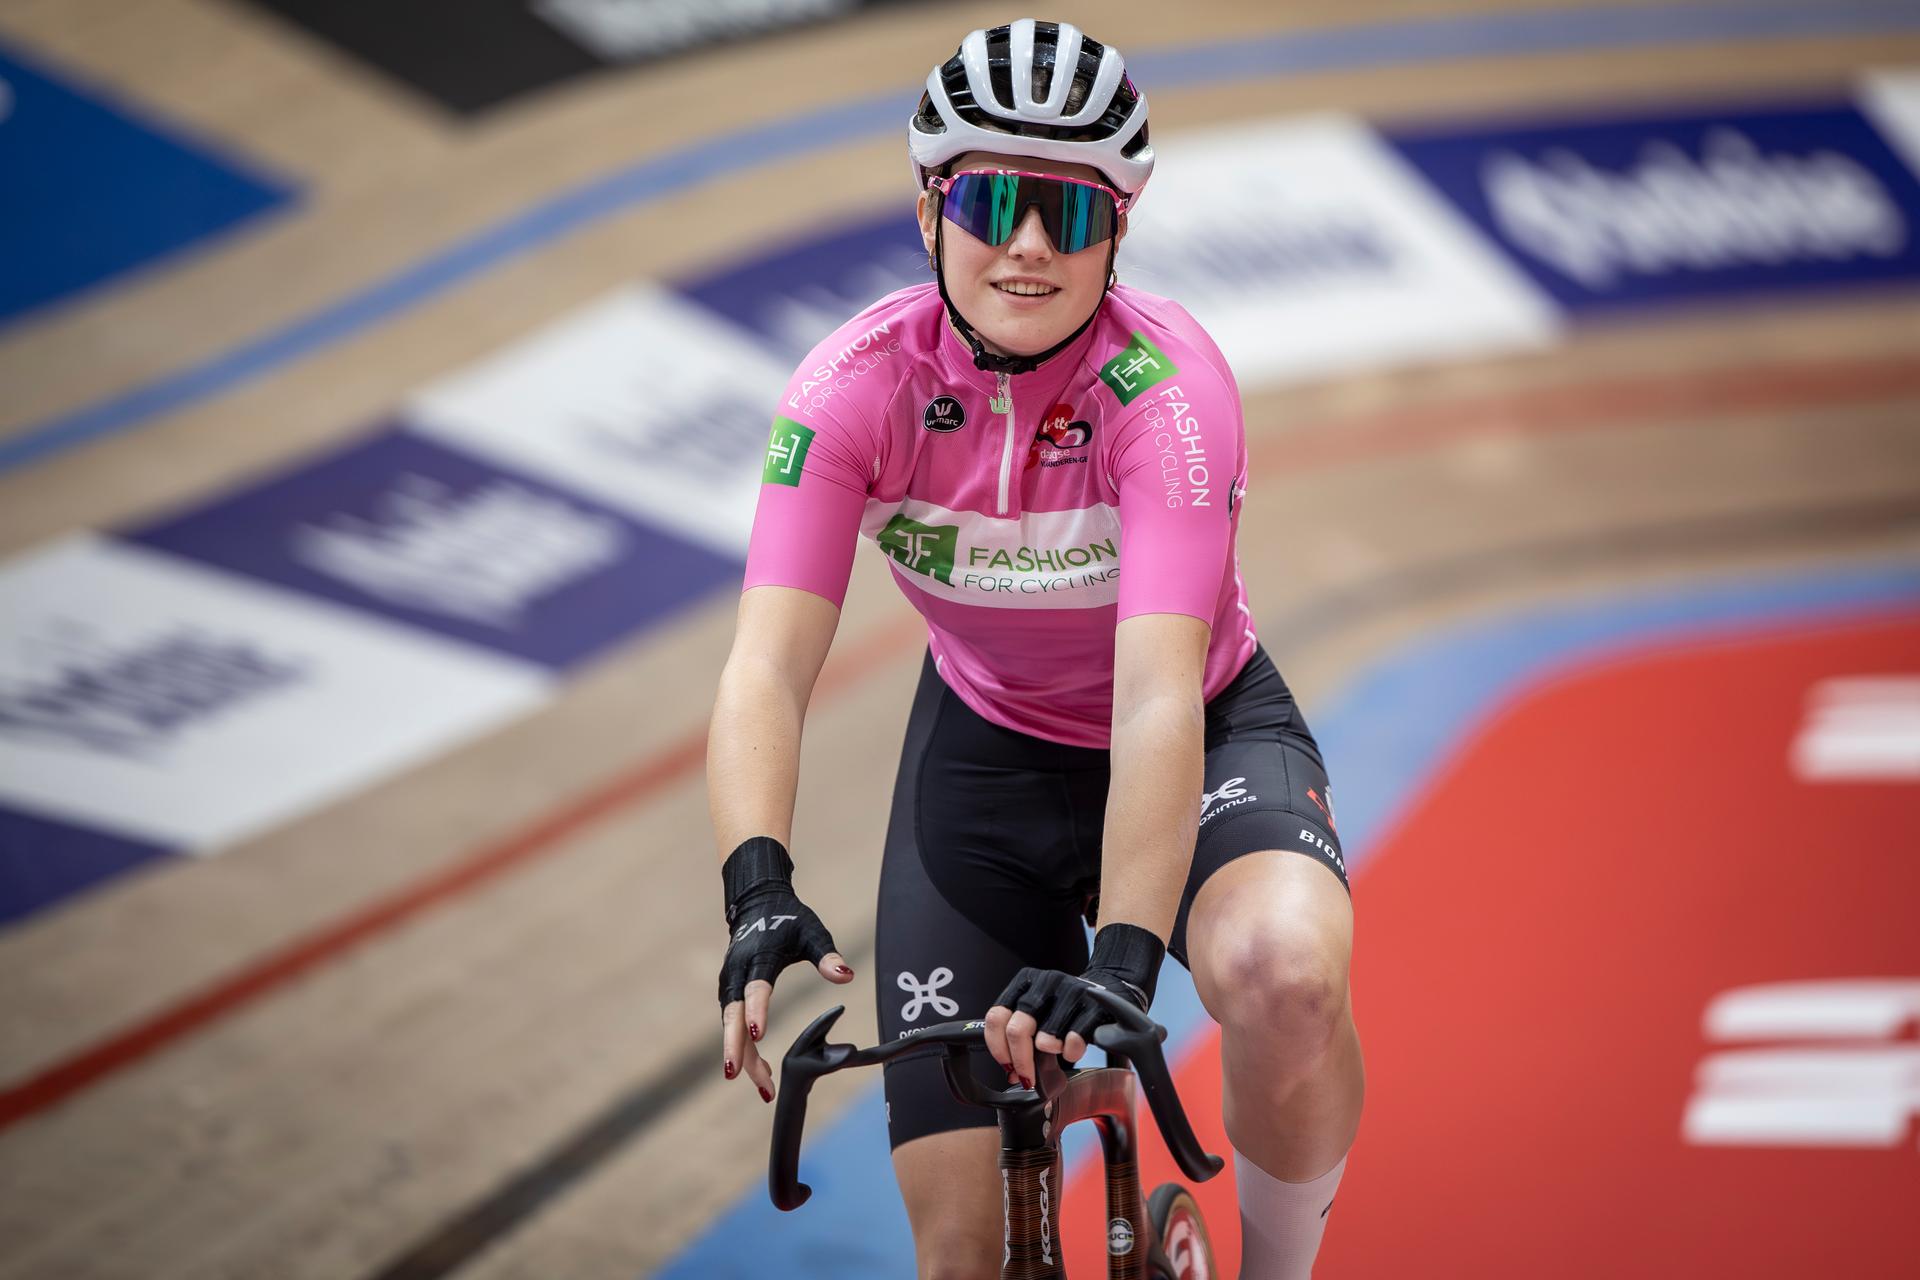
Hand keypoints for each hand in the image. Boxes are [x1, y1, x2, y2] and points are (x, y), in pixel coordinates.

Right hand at [716, 838, 853, 1102]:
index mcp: (758, 959)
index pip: (756, 989)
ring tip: (766, 1089)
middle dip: (733, 1046)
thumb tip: (846, 977)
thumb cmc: (790, 920)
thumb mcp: (812, 933)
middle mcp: (737, 974)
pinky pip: (733, 1027)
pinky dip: (744, 1051)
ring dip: (743, 1057)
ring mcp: (730, 985)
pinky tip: (761, 1074)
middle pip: (731, 1015)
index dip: (757, 1011)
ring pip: (731, 1027)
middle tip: (735, 1076)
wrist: (758, 905)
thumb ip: (828, 956)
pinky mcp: (729, 994)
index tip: (757, 1035)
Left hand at [985, 923, 1164, 1087]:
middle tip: (1028, 1077)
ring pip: (1045, 1038)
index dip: (998, 1048)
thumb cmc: (1069, 1008)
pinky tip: (1074, 1048)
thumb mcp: (1041, 1013)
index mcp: (1026, 982)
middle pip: (1017, 1030)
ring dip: (1048, 1056)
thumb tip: (1011, 1074)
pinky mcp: (1094, 1004)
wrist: (1111, 989)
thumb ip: (1023, 1036)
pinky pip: (1073, 1040)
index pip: (996, 1016)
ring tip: (1057, 1054)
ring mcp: (1070, 990)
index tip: (1006, 1065)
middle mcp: (1045, 982)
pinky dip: (1071, 1053)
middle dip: (1021, 1062)